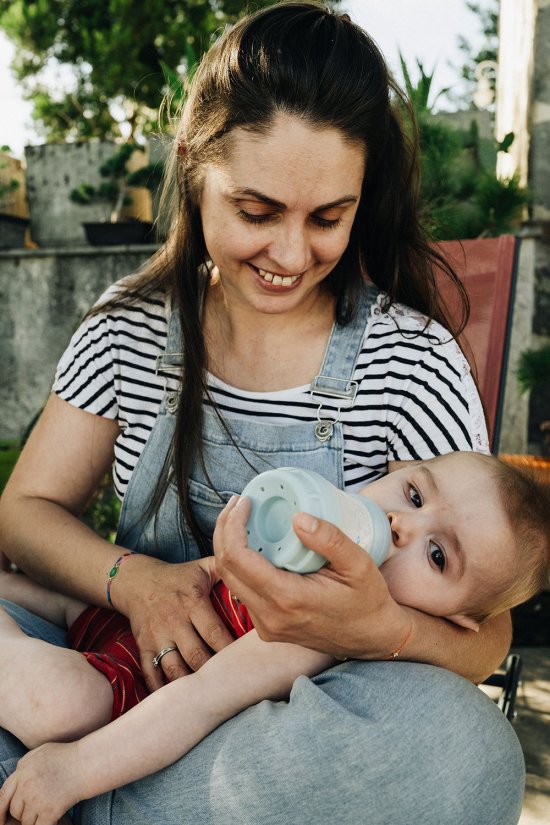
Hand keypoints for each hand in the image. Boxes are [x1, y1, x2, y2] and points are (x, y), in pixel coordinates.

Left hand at [0, 742, 79, 824]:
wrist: (86, 763)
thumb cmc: (66, 756)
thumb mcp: (41, 751)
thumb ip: (25, 763)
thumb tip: (16, 774)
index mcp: (23, 770)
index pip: (3, 794)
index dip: (1, 809)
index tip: (3, 818)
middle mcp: (26, 785)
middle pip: (15, 809)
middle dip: (23, 813)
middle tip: (36, 809)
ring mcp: (37, 798)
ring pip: (26, 821)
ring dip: (34, 820)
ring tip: (45, 812)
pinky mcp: (50, 810)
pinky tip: (51, 820)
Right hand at [112, 554, 234, 690]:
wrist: (138, 581)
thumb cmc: (179, 577)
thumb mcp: (203, 567)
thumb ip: (227, 569)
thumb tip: (255, 574)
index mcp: (192, 602)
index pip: (215, 632)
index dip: (230, 651)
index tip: (245, 662)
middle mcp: (174, 621)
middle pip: (197, 656)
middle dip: (214, 673)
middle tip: (231, 684)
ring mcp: (156, 636)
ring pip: (174, 670)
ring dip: (191, 684)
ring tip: (208, 695)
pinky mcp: (142, 647)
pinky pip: (150, 673)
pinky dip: (161, 690)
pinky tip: (177, 700)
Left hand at [214, 497, 411, 659]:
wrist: (373, 638)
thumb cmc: (368, 601)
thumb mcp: (358, 564)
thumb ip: (329, 539)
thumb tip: (297, 517)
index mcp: (287, 599)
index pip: (237, 558)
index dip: (232, 525)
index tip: (245, 502)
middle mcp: (269, 616)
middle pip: (225, 567)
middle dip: (224, 530)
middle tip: (239, 503)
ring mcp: (266, 626)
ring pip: (229, 580)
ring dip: (229, 546)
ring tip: (243, 518)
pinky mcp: (268, 627)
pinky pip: (242, 591)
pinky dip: (240, 564)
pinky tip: (254, 544)